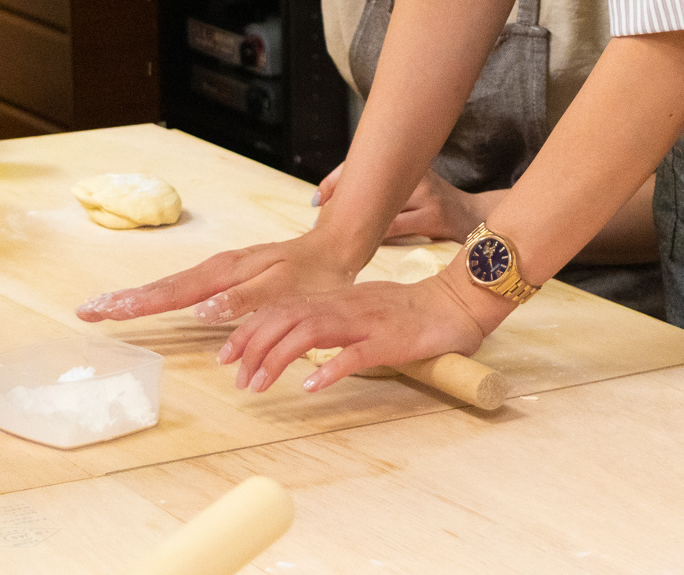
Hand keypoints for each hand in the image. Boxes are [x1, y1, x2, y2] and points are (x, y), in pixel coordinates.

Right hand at [75, 228, 364, 326]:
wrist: (335, 250)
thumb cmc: (313, 274)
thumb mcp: (285, 289)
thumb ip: (245, 300)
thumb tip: (202, 310)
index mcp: (226, 274)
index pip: (172, 292)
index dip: (136, 304)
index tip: (102, 309)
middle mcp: (217, 270)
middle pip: (162, 287)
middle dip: (124, 300)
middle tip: (87, 311)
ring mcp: (221, 272)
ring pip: (171, 286)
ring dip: (137, 297)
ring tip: (106, 307)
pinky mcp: (228, 276)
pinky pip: (186, 288)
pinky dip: (162, 295)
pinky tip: (151, 303)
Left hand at [219, 273, 486, 393]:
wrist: (456, 302)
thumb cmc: (411, 311)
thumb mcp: (361, 309)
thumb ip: (331, 321)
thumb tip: (299, 344)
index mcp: (337, 298)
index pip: (282, 308)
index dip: (249, 329)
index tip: (227, 355)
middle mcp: (345, 306)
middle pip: (286, 317)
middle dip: (253, 345)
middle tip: (235, 376)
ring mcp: (366, 322)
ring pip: (310, 332)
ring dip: (278, 358)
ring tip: (259, 384)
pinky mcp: (389, 340)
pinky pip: (355, 354)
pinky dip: (330, 369)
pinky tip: (311, 386)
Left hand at [315, 162, 495, 243]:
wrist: (474, 218)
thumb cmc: (434, 205)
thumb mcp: (412, 187)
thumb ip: (383, 187)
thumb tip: (333, 198)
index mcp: (408, 164)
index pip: (367, 164)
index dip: (338, 179)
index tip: (318, 198)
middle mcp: (418, 174)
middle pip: (370, 184)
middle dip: (342, 203)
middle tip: (320, 220)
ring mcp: (428, 195)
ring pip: (381, 209)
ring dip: (356, 223)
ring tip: (335, 236)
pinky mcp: (435, 217)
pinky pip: (395, 229)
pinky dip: (376, 237)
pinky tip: (363, 247)